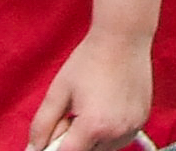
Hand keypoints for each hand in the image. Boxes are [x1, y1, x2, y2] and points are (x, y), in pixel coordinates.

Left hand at [26, 29, 153, 150]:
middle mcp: (116, 131)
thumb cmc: (92, 58)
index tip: (54, 132)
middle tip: (73, 113)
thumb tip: (33, 148)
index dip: (54, 145)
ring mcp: (132, 127)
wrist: (123, 37)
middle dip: (74, 141)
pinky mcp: (142, 121)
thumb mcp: (58, 91)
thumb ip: (41, 126)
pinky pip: (119, 139)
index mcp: (93, 125)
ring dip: (92, 139)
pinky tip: (106, 107)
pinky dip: (109, 132)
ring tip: (92, 108)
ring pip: (102, 149)